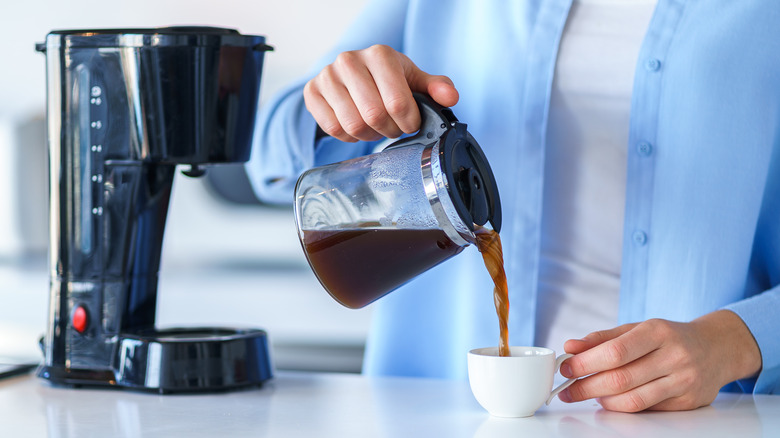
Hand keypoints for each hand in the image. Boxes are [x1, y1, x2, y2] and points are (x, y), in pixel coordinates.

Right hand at [303, 44, 458, 141]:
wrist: (351, 75)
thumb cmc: (386, 79)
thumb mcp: (413, 79)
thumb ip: (436, 88)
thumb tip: (450, 98)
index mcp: (379, 54)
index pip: (398, 102)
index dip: (407, 122)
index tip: (409, 123)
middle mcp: (349, 60)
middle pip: (374, 115)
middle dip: (389, 130)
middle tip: (392, 128)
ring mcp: (327, 76)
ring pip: (352, 124)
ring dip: (368, 135)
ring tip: (375, 127)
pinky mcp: (312, 92)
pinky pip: (332, 128)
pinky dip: (348, 136)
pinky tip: (356, 127)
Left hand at [558, 310, 761, 411]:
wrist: (716, 348)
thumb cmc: (669, 337)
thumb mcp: (637, 328)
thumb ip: (602, 338)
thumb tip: (571, 346)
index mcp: (657, 332)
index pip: (615, 351)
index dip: (585, 363)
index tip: (565, 368)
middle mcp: (674, 356)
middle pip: (620, 379)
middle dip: (586, 387)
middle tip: (567, 389)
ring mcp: (683, 381)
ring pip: (632, 400)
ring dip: (601, 400)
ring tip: (585, 394)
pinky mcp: (687, 402)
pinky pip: (646, 409)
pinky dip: (621, 406)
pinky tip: (609, 399)